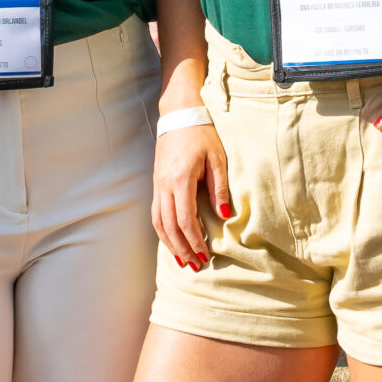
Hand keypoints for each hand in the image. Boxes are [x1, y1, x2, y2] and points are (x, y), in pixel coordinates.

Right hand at [150, 118, 228, 271]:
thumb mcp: (217, 159)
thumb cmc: (201, 135)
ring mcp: (157, 185)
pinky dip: (163, 231)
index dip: (194, 241)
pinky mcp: (156, 184)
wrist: (179, 115)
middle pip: (170, 226)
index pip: (185, 219)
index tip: (205, 255)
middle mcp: (165, 185)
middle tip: (195, 266)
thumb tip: (224, 217)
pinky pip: (157, 213)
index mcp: (181, 179)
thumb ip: (220, 189)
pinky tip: (172, 241)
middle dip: (183, 249)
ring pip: (159, 223)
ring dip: (170, 244)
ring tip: (182, 260)